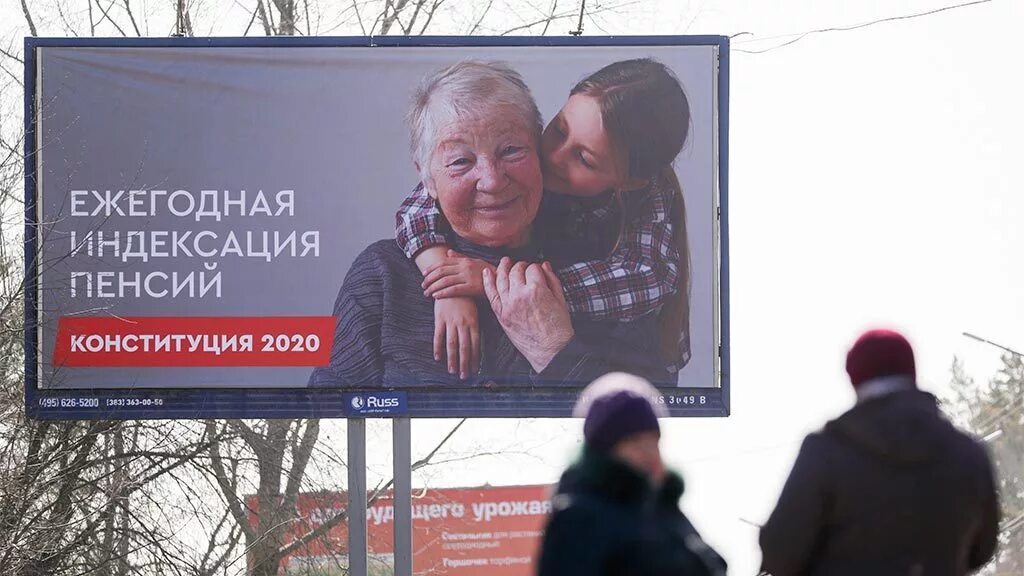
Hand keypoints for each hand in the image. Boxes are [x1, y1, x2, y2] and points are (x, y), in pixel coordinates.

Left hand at [422, 250, 495, 298]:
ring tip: (427, 293)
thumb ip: (460, 258)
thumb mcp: (475, 262)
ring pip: (445, 281)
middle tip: (423, 285)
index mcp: (464, 260)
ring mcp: (468, 277)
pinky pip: (453, 290)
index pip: (443, 262)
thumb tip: (448, 253)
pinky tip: (436, 296)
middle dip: (430, 278)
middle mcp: (464, 267)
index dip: (432, 268)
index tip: (424, 274)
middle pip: (442, 271)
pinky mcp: (472, 287)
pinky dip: (443, 293)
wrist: (502, 280)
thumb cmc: (488, 272)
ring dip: (433, 287)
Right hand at [433, 296, 479, 378]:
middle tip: (464, 375)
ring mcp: (451, 321)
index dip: (475, 358)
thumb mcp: (474, 311)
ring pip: (452, 344)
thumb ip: (474, 327)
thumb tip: (476, 344)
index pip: (476, 344)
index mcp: (474, 322)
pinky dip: (438, 348)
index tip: (475, 369)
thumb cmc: (464, 298)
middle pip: (465, 347)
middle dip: (465, 363)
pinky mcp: (440, 319)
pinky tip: (438, 358)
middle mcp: (463, 324)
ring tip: (452, 371)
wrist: (450, 282)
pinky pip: (438, 336)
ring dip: (452, 359)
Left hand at [482, 258, 573, 372]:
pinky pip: (491, 294)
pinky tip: (486, 272)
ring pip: (501, 279)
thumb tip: (545, 265)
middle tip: (524, 268)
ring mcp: (508, 305)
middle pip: (516, 271)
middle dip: (520, 266)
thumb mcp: (560, 300)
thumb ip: (552, 279)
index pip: (532, 268)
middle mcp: (520, 294)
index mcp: (537, 289)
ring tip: (505, 262)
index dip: (535, 268)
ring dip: (503, 268)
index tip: (537, 271)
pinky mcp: (501, 315)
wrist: (551, 350)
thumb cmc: (558, 327)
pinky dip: (487, 282)